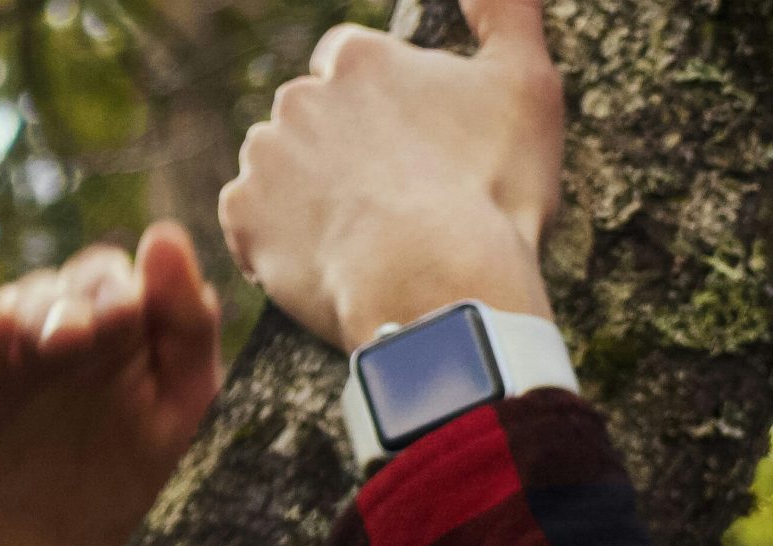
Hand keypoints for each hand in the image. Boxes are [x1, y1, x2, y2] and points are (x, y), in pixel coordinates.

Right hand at [0, 222, 223, 545]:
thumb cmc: (140, 500)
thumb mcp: (183, 420)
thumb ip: (186, 333)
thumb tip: (168, 237)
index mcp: (100, 337)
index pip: (100, 283)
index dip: (110, 290)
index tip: (129, 310)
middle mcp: (32, 347)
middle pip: (35, 300)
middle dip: (54, 308)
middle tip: (74, 331)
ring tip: (8, 333)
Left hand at [218, 1, 562, 354]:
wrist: (440, 291)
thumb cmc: (490, 193)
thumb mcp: (527, 87)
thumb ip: (507, 11)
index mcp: (359, 59)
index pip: (353, 67)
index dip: (385, 113)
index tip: (413, 157)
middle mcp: (299, 97)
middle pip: (315, 120)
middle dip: (346, 155)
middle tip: (394, 210)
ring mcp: (266, 159)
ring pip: (281, 169)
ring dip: (310, 197)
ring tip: (362, 244)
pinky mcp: (245, 221)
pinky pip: (249, 227)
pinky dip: (277, 246)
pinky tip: (325, 268)